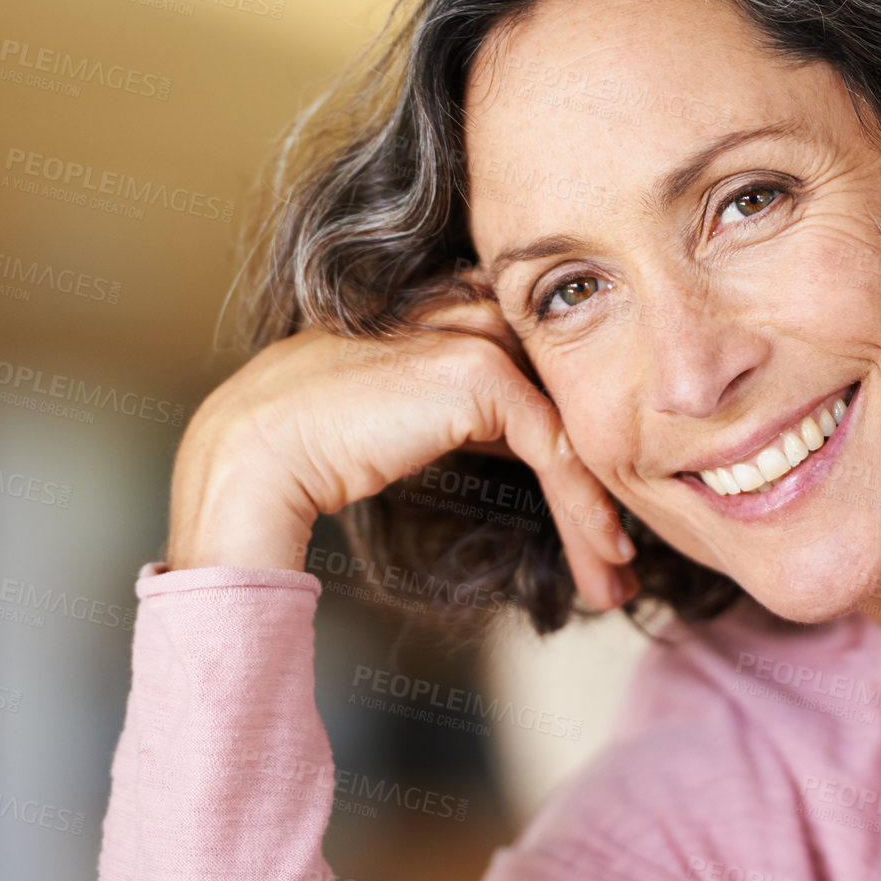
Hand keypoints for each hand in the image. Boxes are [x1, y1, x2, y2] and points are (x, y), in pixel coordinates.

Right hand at [166, 299, 636, 609]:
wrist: (256, 451)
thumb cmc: (308, 446)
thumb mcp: (405, 421)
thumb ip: (463, 414)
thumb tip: (530, 450)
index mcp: (442, 305)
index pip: (535, 366)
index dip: (574, 437)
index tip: (597, 514)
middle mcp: (464, 305)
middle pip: (564, 393)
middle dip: (601, 476)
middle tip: (624, 553)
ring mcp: (473, 331)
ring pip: (568, 423)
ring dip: (599, 508)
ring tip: (618, 576)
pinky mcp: (479, 371)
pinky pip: (555, 445)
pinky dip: (582, 506)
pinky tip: (600, 554)